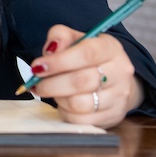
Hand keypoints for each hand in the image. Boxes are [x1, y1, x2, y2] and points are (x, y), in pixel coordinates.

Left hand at [27, 24, 144, 128]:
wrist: (115, 79)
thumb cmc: (90, 57)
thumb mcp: (77, 39)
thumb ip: (61, 36)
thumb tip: (50, 50)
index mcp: (110, 48)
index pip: (86, 54)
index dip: (58, 62)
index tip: (38, 67)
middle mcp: (119, 72)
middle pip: (81, 81)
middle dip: (52, 84)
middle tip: (36, 83)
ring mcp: (118, 97)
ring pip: (80, 104)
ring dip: (58, 98)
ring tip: (52, 91)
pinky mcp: (112, 116)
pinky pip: (80, 120)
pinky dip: (65, 112)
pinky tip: (63, 103)